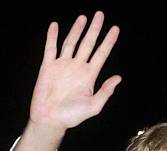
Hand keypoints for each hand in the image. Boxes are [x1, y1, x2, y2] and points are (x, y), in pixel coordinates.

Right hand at [29, 11, 120, 130]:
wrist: (49, 120)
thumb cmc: (71, 116)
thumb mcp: (93, 106)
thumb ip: (105, 92)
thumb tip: (118, 78)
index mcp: (89, 75)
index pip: (101, 54)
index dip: (108, 41)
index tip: (115, 29)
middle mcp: (77, 68)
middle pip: (88, 44)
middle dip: (94, 29)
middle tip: (100, 15)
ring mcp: (62, 66)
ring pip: (71, 42)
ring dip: (76, 30)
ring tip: (83, 17)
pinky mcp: (48, 67)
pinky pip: (51, 49)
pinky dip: (52, 37)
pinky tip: (55, 26)